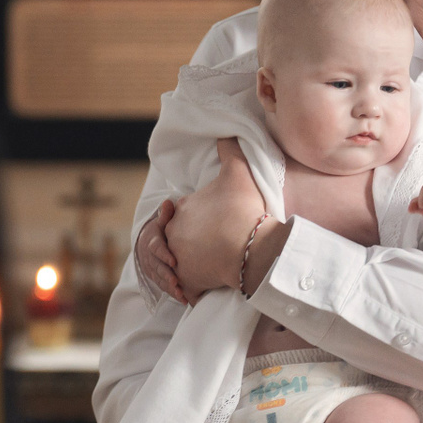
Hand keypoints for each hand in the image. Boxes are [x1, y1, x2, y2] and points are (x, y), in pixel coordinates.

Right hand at [134, 200, 190, 305]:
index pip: (156, 248)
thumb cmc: (162, 228)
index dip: (164, 255)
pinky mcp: (156, 276)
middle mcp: (149, 256)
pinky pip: (163, 286)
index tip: (174, 262)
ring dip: (170, 288)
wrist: (148, 240)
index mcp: (151, 240)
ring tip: (181, 294)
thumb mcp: (163, 220)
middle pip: (156, 266)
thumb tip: (168, 203)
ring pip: (159, 278)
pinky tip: (183, 299)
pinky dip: (172, 293)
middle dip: (166, 275)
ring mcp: (151, 268)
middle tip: (177, 282)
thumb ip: (166, 215)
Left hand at [164, 140, 269, 295]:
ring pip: (177, 266)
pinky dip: (193, 291)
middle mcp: (173, 235)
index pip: (179, 213)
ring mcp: (178, 261)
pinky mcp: (186, 283)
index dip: (195, 217)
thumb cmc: (243, 210)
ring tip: (207, 268)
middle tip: (211, 246)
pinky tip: (206, 288)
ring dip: (188, 268)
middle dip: (188, 243)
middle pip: (176, 240)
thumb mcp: (238, 172)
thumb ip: (230, 150)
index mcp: (181, 210)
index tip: (213, 222)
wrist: (249, 247)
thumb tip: (226, 131)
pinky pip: (185, 290)